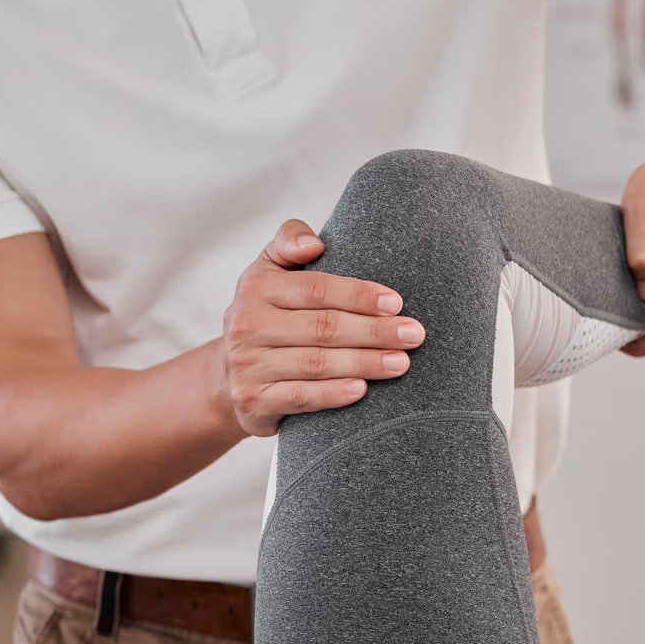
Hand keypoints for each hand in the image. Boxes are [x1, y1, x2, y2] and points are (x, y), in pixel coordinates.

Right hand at [212, 219, 424, 436]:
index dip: (359, 295)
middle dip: (374, 331)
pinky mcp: (253, 401)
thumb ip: (288, 242)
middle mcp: (246, 325)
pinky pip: (302, 396)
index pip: (316, 289)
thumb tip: (315, 244)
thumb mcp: (269, 271)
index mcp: (255, 287)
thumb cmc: (267, 316)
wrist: (230, 377)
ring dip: (365, 363)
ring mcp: (247, 365)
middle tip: (414, 335)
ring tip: (401, 363)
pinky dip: (333, 394)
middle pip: (323, 327)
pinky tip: (362, 389)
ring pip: (317, 363)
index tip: (397, 303)